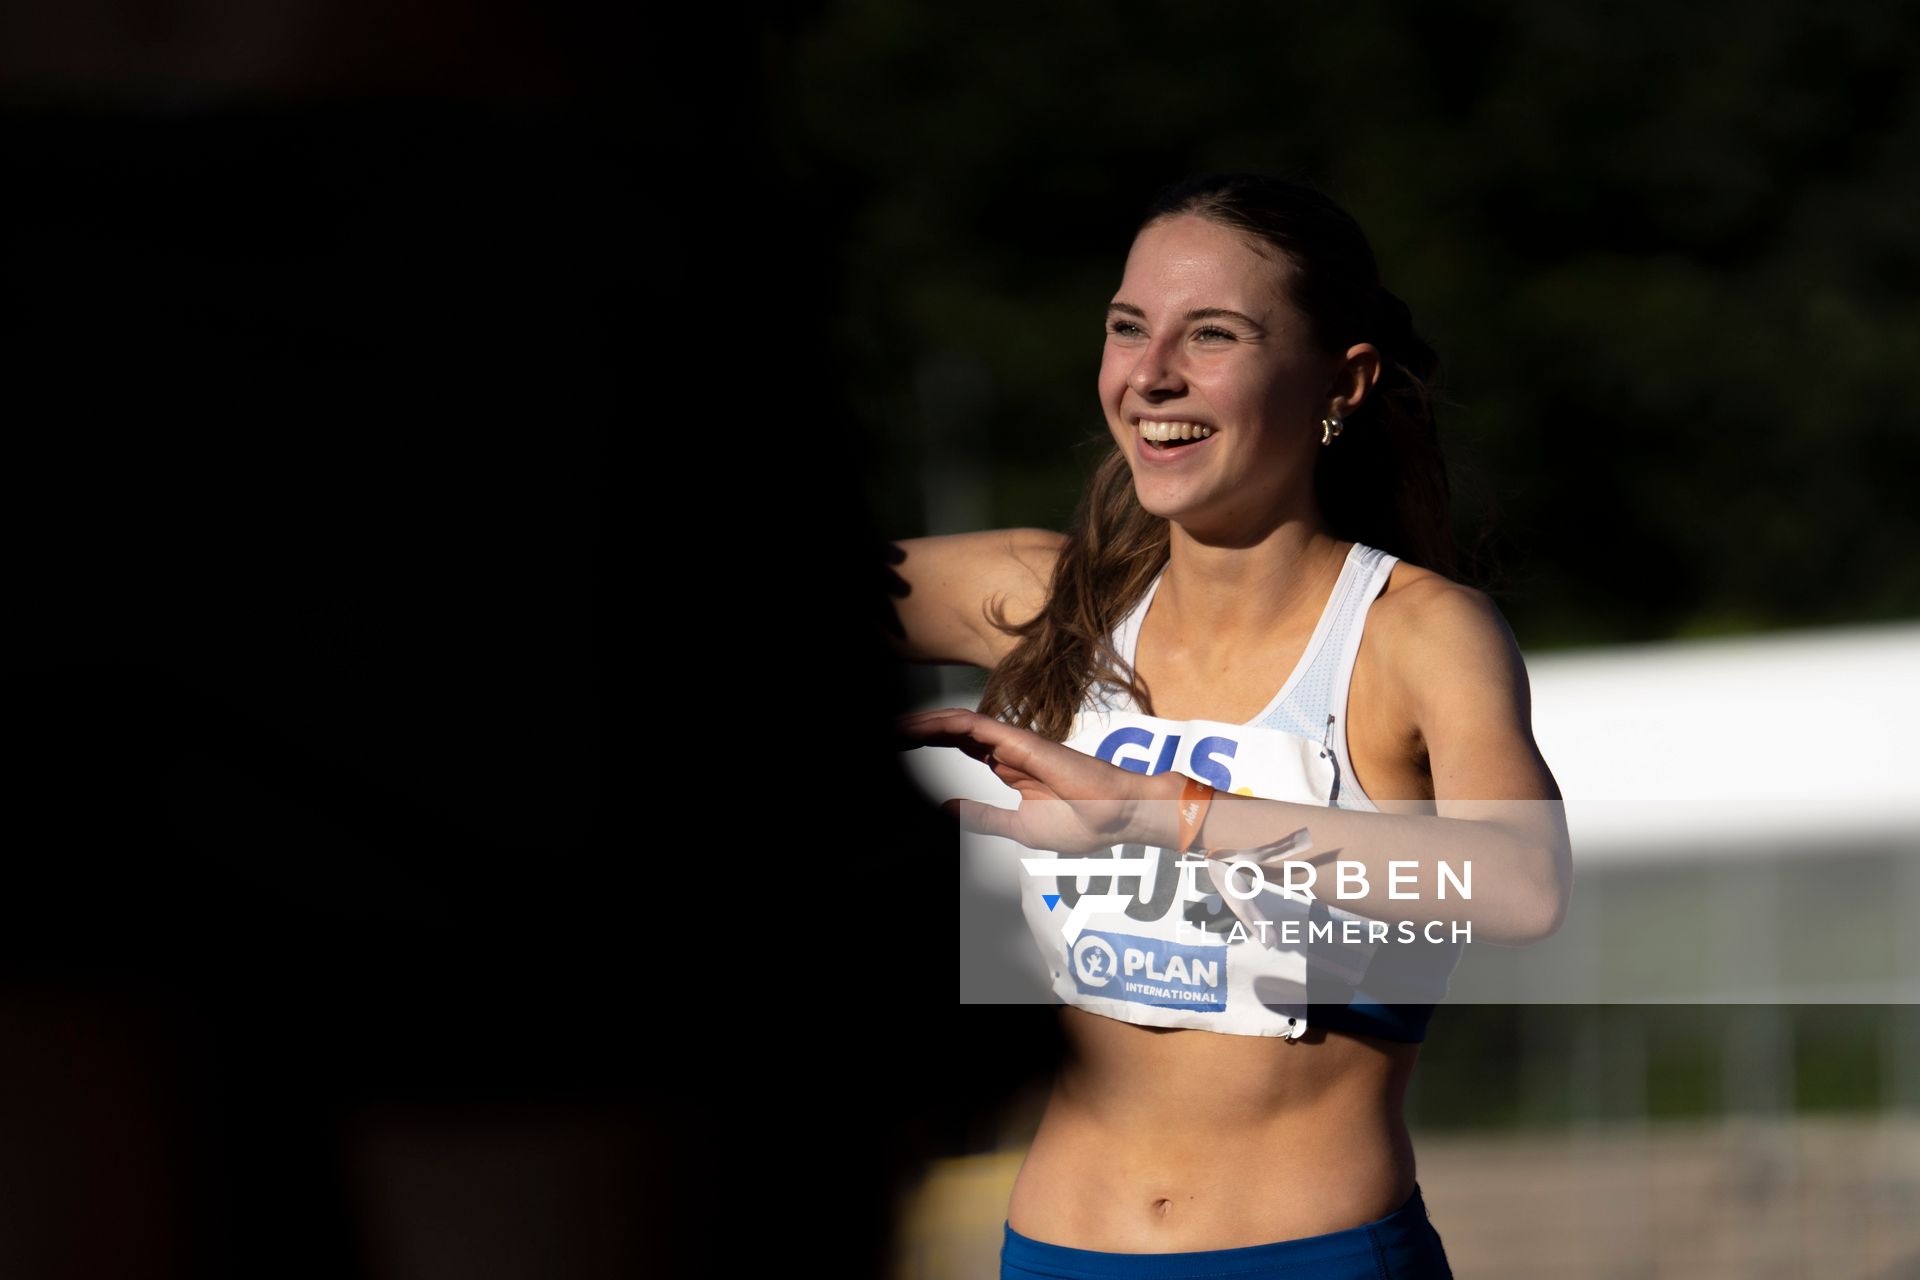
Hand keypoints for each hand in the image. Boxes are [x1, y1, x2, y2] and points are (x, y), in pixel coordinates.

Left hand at [894, 707, 1174, 852]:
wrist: (1116, 818)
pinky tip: (917, 728)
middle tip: (888, 732)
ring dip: (921, 724)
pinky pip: (973, 725)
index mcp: (1007, 766)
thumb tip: (946, 810)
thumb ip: (981, 817)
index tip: (899, 745)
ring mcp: (1011, 742)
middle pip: (951, 729)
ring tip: (892, 728)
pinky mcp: (1018, 741)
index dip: (929, 741)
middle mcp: (1005, 749)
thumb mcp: (1018, 826)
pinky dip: (942, 723)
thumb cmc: (1083, 822)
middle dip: (918, 730)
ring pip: (956, 722)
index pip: (960, 745)